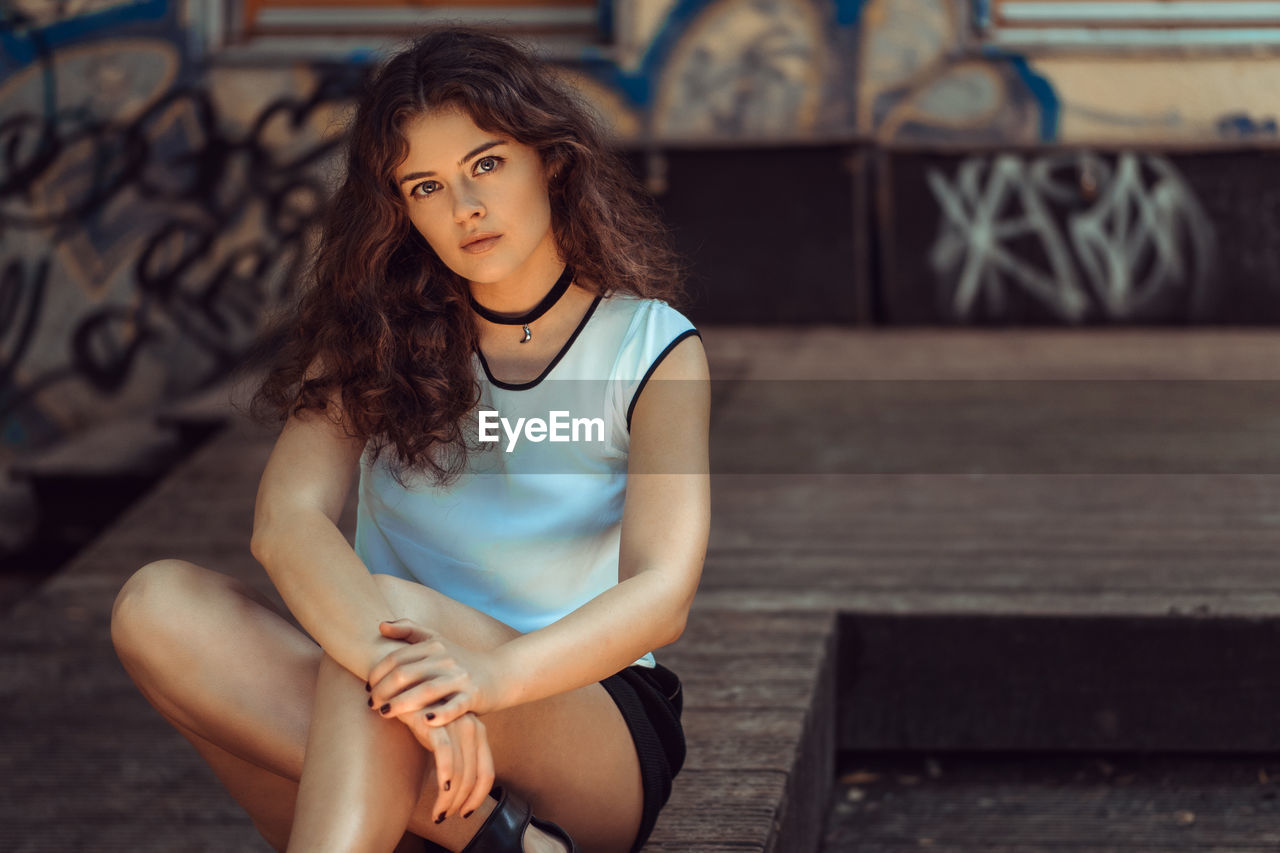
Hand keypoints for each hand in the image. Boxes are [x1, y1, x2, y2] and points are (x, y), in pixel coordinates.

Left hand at [368, 619, 503, 725]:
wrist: (499, 674)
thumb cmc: (461, 661)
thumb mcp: (437, 640)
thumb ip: (409, 630)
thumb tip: (380, 625)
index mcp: (434, 645)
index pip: (397, 658)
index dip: (377, 673)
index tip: (368, 688)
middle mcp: (446, 659)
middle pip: (406, 674)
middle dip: (383, 690)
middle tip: (372, 704)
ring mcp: (460, 678)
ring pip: (426, 691)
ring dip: (401, 704)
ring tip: (385, 714)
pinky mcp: (474, 695)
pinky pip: (455, 706)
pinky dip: (440, 714)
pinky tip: (425, 722)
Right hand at [403, 710, 495, 822]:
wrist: (402, 687)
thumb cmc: (424, 715)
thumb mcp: (446, 736)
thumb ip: (457, 755)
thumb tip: (458, 791)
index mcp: (478, 733)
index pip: (487, 773)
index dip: (478, 797)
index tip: (465, 813)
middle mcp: (472, 728)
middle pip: (473, 777)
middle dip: (459, 802)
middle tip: (444, 816)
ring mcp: (455, 723)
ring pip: (459, 772)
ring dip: (449, 798)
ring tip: (437, 813)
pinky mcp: (436, 722)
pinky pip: (445, 756)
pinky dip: (444, 777)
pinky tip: (439, 791)